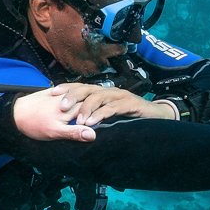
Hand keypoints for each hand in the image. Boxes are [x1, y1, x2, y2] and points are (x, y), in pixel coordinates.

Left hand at [12, 87, 97, 141]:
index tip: (102, 122)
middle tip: (99, 113)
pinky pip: (68, 91)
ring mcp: (59, 93)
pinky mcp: (52, 92)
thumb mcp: (55, 132)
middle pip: (86, 98)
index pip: (91, 107)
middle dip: (93, 104)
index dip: (99, 114)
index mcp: (70, 106)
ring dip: (84, 99)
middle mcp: (67, 97)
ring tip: (87, 109)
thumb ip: (74, 132)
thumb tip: (93, 135)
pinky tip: (74, 102)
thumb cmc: (33, 124)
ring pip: (78, 92)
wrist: (14, 114)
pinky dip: (73, 95)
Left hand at [55, 83, 177, 125]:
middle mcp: (109, 91)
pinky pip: (113, 108)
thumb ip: (94, 114)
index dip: (67, 88)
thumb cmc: (130, 116)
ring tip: (77, 120)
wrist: (157, 116)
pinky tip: (91, 123)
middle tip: (60, 106)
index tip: (52, 92)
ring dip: (86, 108)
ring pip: (99, 97)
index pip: (81, 87)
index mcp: (102, 92)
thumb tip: (74, 120)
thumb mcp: (109, 114)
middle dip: (73, 96)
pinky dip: (101, 115)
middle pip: (87, 89)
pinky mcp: (130, 103)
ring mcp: (120, 96)